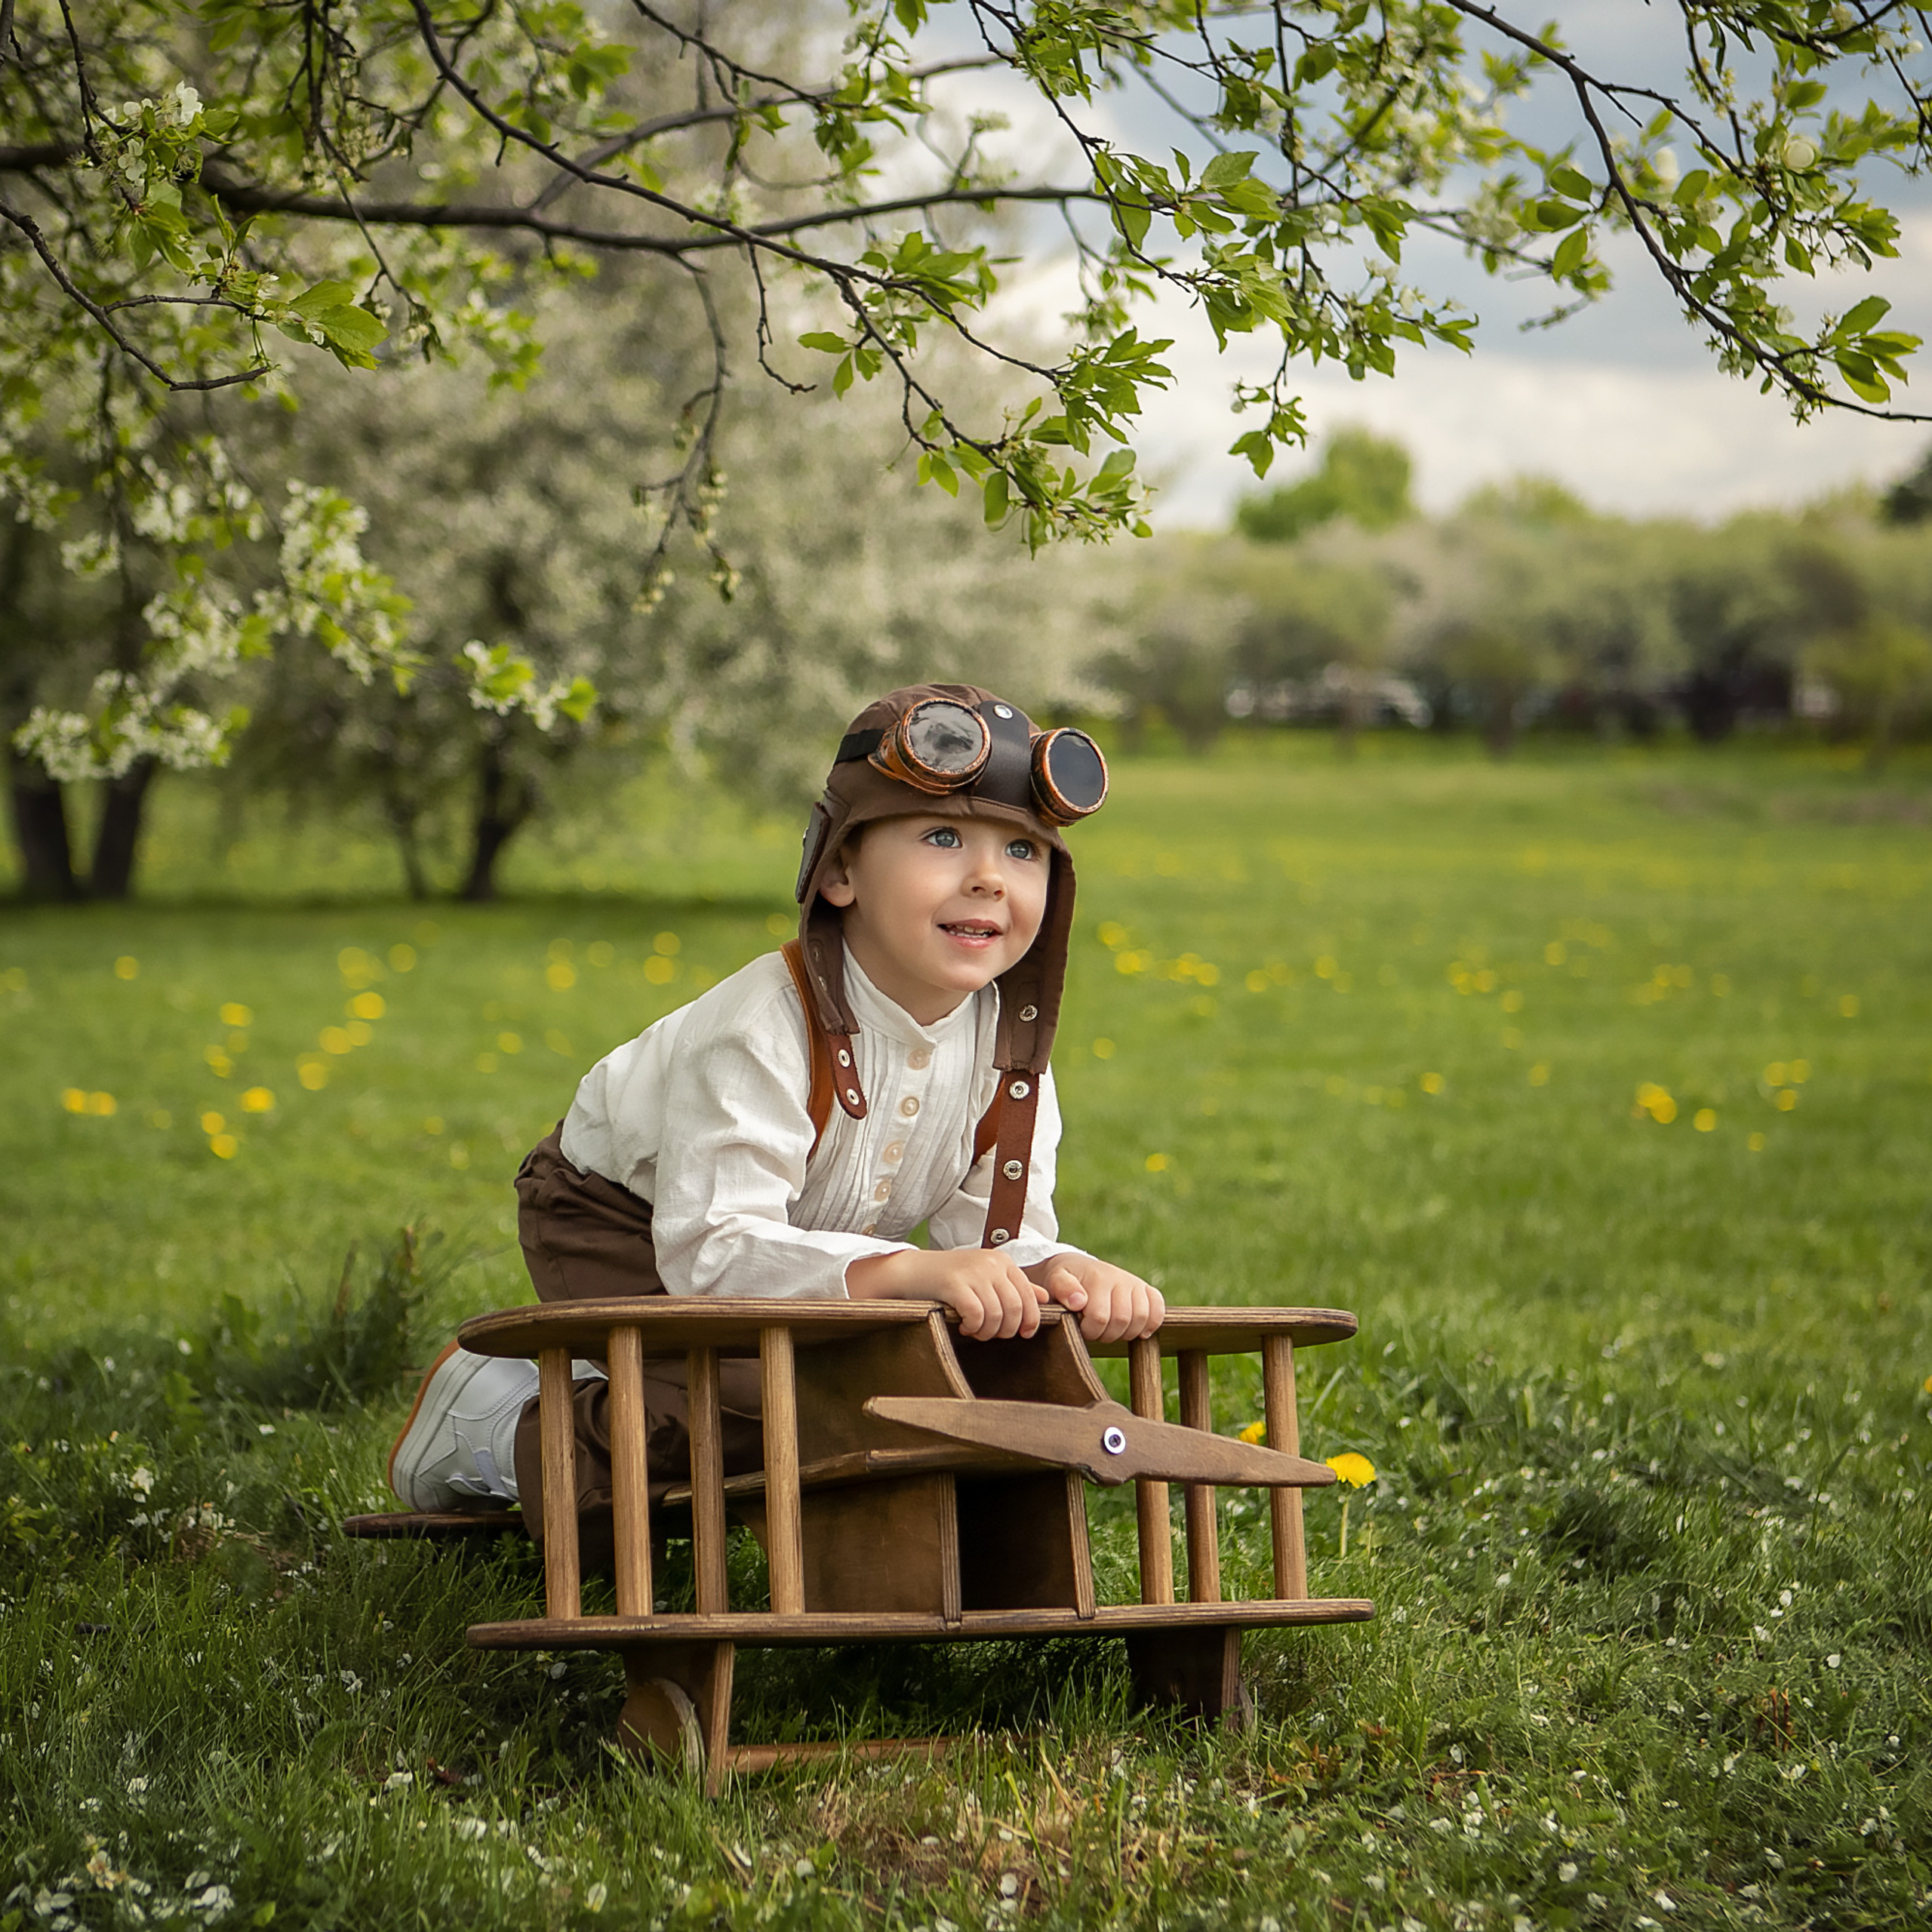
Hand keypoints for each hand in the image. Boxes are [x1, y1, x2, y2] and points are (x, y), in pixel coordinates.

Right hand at [845, 1246, 1048, 1337]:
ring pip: (997, 1315)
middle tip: (992, 1335)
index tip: (1023, 1334)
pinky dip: (973, 1327)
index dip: (1030, 1320)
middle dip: (1007, 1329)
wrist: (911, 1271)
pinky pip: (976, 1315)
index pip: (1029, 1296)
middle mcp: (992, 1263)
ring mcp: (973, 1272)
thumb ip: (1015, 1286)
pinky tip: (964, 1326)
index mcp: (1003, 1261)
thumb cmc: (950, 1278)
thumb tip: (1045, 1298)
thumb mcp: (985, 1277)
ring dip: (988, 1332)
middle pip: (1015, 1308)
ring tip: (976, 1331)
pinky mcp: (955, 1283)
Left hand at [1025, 1253, 1163, 1343]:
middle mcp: (1120, 1278)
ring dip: (1125, 1332)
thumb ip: (1062, 1289)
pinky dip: (1151, 1323)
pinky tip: (1138, 1331)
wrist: (1076, 1268)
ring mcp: (1135, 1283)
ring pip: (1141, 1317)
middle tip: (1094, 1330)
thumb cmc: (1064, 1280)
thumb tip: (1079, 1302)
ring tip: (1110, 1329)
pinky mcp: (1146, 1289)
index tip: (1080, 1327)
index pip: (1100, 1317)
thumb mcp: (1055, 1281)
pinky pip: (1158, 1308)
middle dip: (1106, 1334)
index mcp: (1097, 1278)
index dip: (1090, 1331)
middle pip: (1122, 1320)